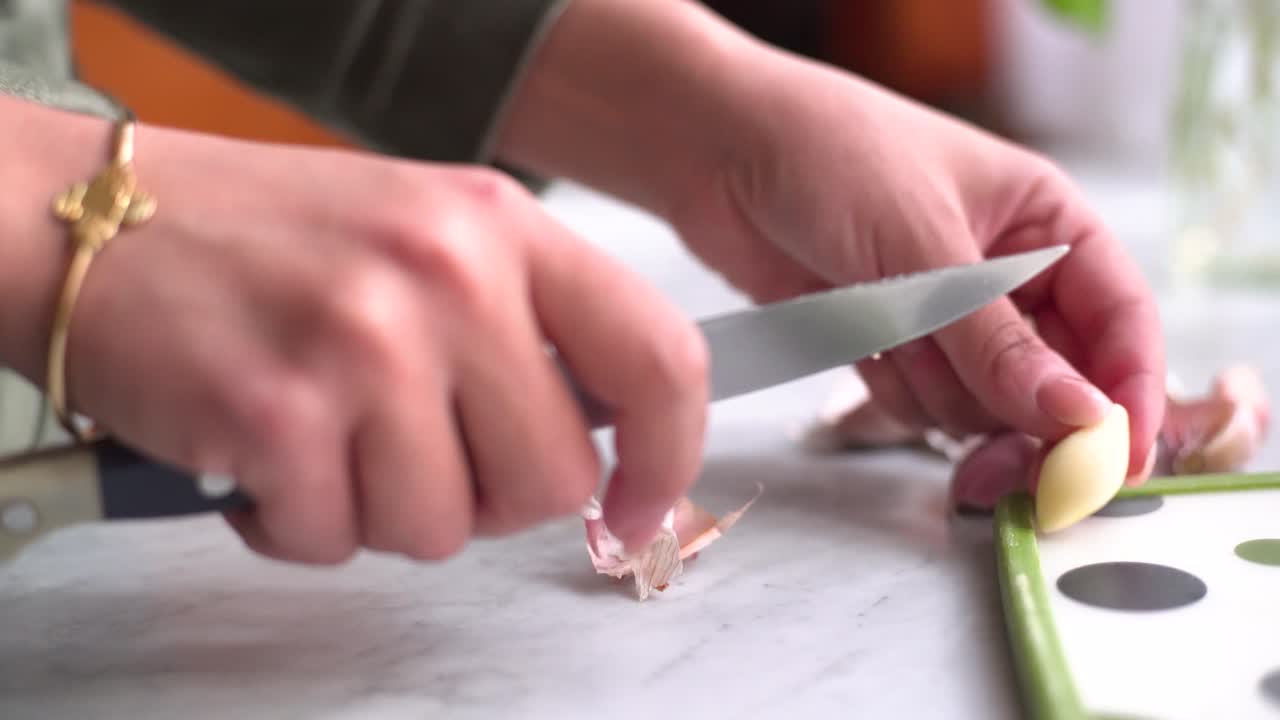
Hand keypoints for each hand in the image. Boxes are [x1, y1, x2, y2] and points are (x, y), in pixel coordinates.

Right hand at [2, 102, 708, 561]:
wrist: (91, 219)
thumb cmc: (266, 238)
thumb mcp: (427, 238)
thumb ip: (523, 328)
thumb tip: (607, 443)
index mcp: (502, 228)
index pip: (659, 357)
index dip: (667, 456)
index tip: (637, 505)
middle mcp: (447, 274)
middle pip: (550, 479)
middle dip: (484, 496)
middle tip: (411, 450)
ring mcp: (364, 341)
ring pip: (441, 530)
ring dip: (377, 509)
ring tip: (323, 436)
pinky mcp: (278, 410)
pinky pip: (333, 541)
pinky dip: (294, 521)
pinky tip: (262, 454)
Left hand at [663, 48, 1165, 496]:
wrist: (717, 153)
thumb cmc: (830, 156)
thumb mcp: (926, 247)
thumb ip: (1000, 344)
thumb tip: (1080, 419)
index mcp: (1045, 222)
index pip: (1119, 319)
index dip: (1127, 393)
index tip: (1115, 459)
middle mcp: (1005, 273)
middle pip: (1056, 379)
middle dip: (1024, 418)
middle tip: (1000, 463)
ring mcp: (945, 312)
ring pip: (982, 403)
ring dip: (941, 392)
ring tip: (890, 332)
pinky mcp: (889, 341)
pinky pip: (919, 403)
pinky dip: (894, 390)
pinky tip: (860, 337)